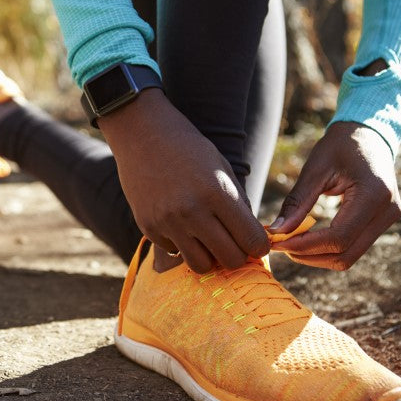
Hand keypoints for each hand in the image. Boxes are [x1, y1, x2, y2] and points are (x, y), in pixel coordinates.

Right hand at [98, 88, 268, 272]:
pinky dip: (183, 245)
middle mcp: (193, 211)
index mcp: (218, 192)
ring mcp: (168, 222)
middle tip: (235, 245)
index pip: (252, 240)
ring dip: (210, 257)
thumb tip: (253, 241)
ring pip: (201, 266)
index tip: (255, 243)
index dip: (259, 246)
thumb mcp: (222, 168)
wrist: (142, 134)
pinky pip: (175, 252)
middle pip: (230, 259)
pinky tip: (181, 225)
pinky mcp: (149, 227)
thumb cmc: (189, 148)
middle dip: (238, 256)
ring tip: (209, 241)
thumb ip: (238, 205)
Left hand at [269, 122, 400, 269]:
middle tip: (280, 245)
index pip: (338, 238)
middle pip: (345, 255)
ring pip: (349, 256)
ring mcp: (389, 219)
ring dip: (317, 256)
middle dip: (309, 256)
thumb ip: (297, 202)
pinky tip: (306, 238)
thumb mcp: (315, 169)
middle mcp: (387, 211)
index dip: (305, 246)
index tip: (278, 243)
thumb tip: (277, 231)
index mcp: (374, 194)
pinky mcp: (382, 222)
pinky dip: (327, 248)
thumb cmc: (340, 146)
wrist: (369, 133)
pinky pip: (353, 246)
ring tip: (290, 242)